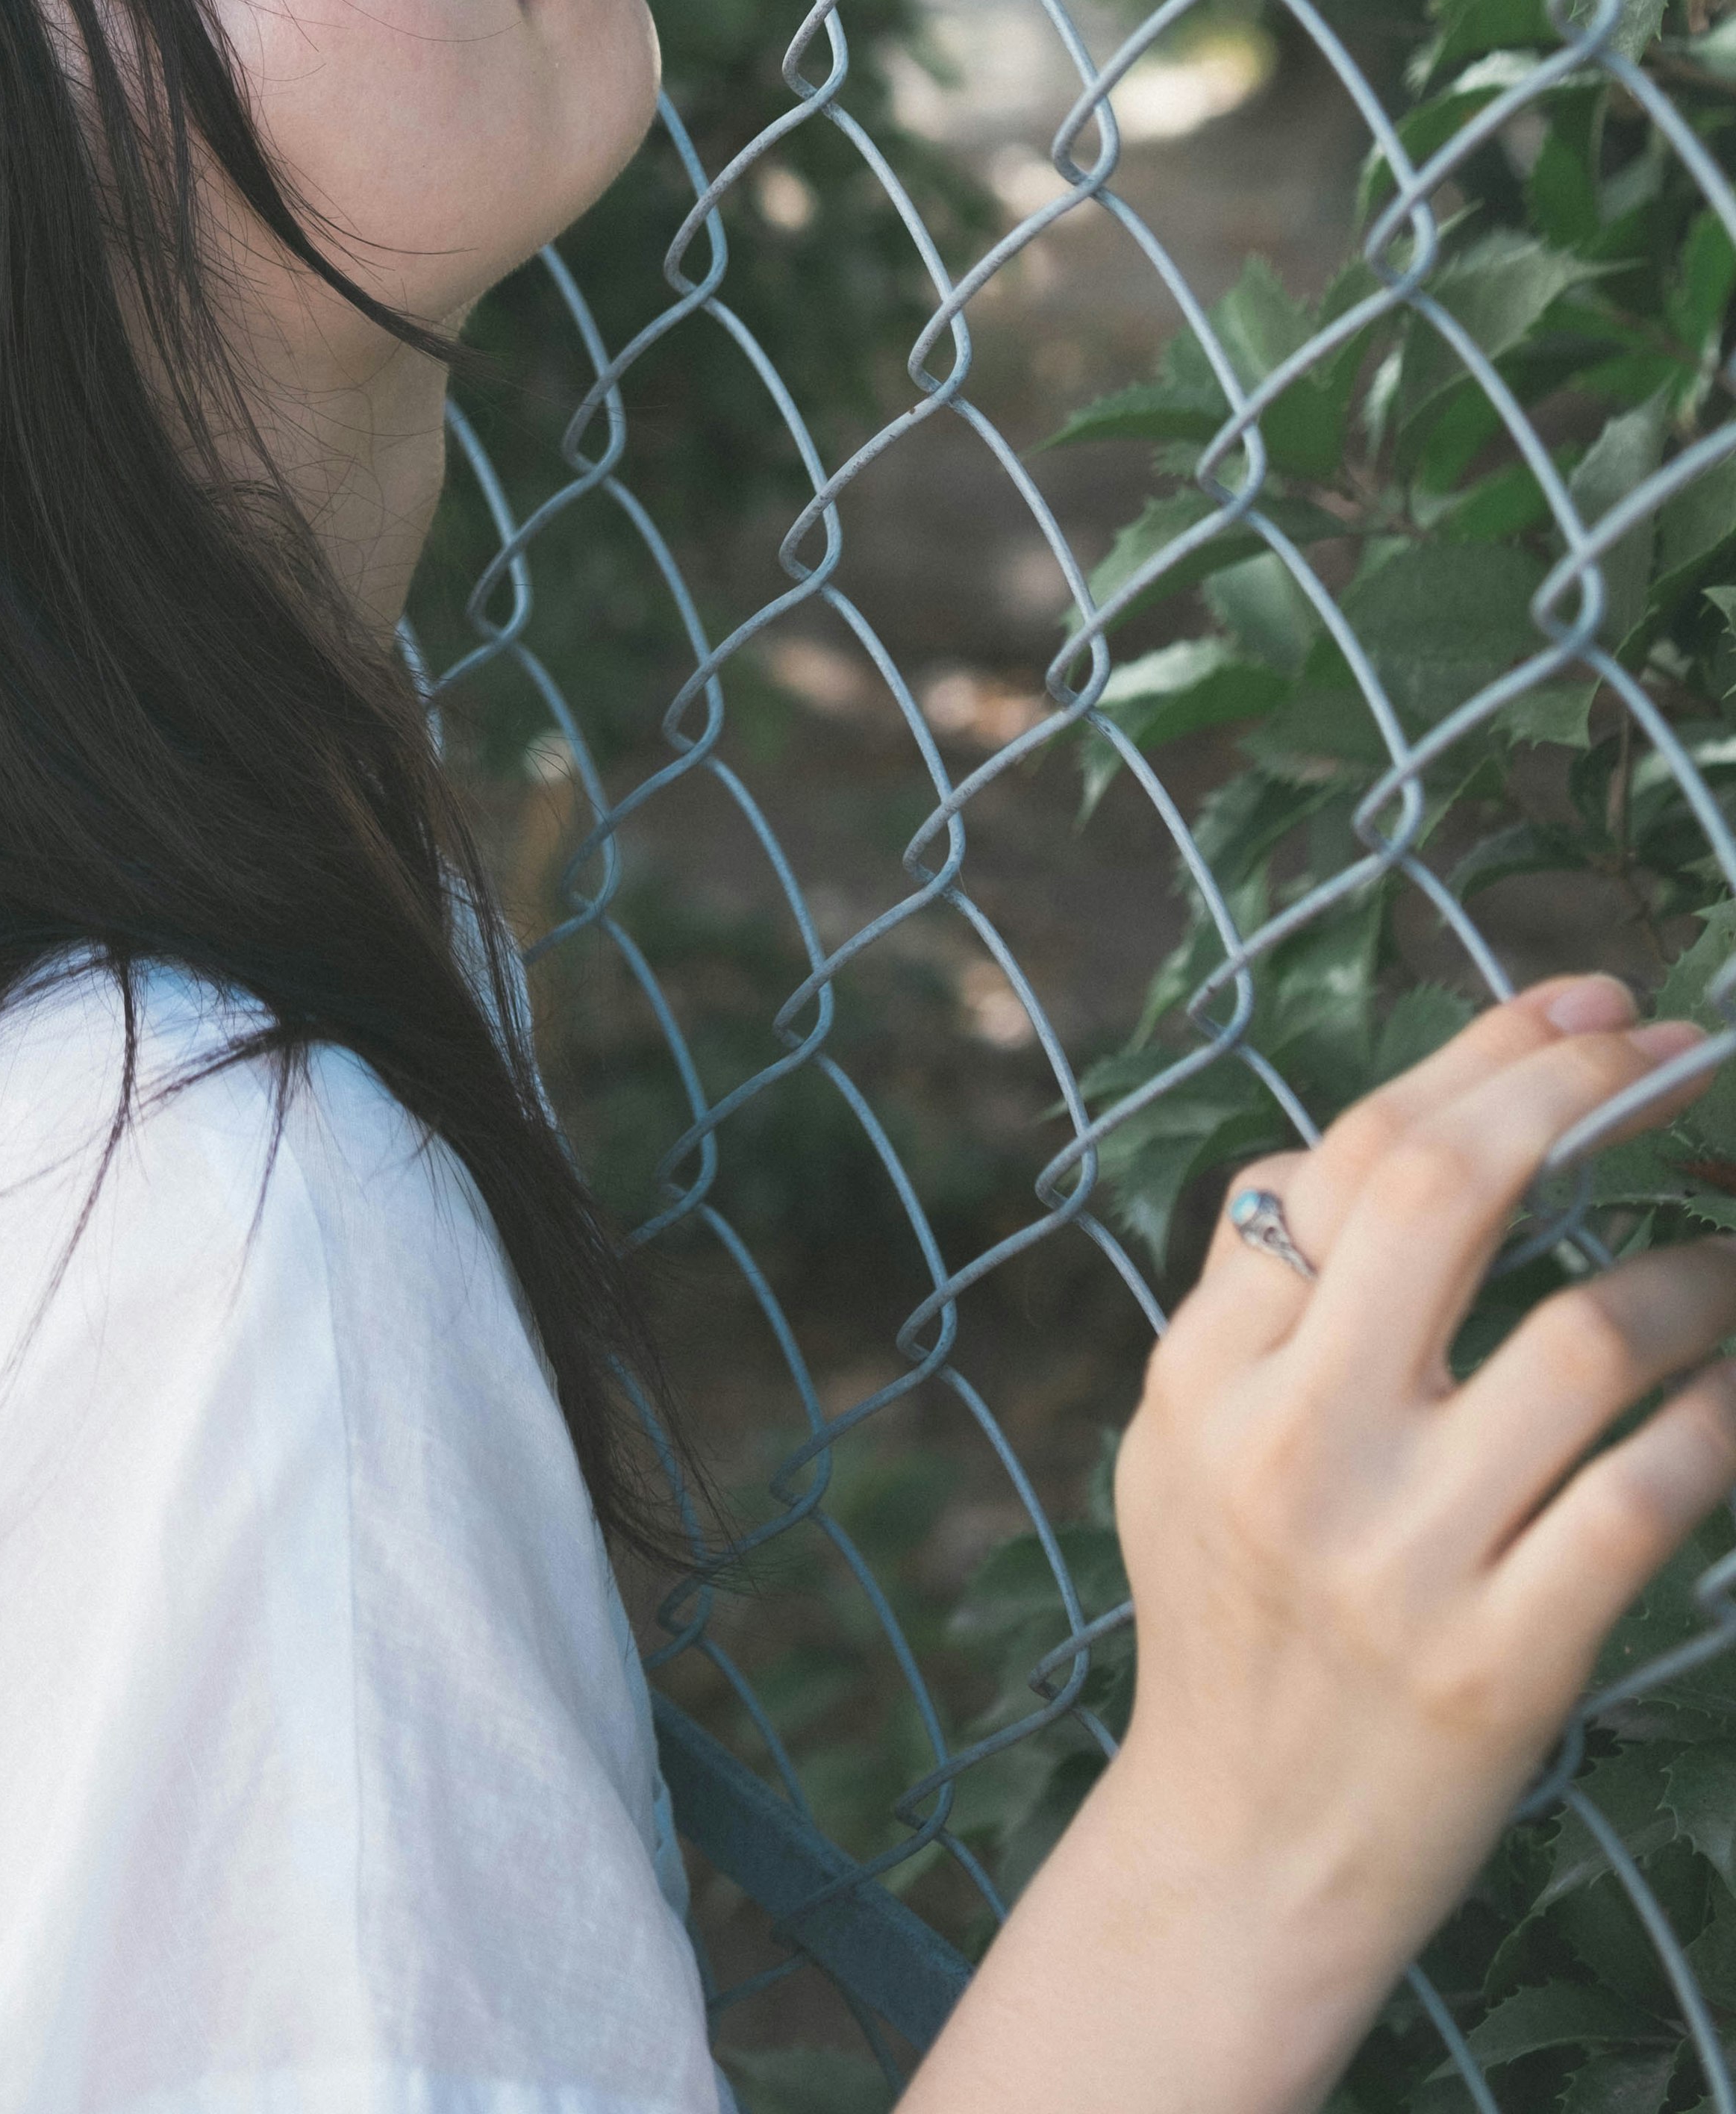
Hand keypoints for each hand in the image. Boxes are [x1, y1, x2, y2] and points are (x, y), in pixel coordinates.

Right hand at [911, 973, 1735, 2113]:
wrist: (1240, 1857)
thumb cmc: (1230, 1622)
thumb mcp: (1177, 1438)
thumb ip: (1255, 1296)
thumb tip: (1391, 1138)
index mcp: (1210, 1371)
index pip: (1356, 1153)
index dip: (1487, 1053)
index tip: (1590, 1002)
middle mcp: (1296, 1441)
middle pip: (1451, 1192)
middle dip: (1583, 1089)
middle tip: (1680, 1052)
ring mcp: (1402, 1555)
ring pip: (1588, 1337)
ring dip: (1697, 1271)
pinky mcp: (1503, 1662)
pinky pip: (1653, 1496)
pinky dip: (1726, 1417)